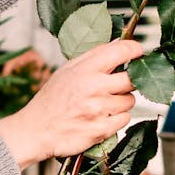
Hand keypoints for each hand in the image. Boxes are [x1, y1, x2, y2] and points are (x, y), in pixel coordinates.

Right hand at [0, 40, 142, 169]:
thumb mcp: (67, 70)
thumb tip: (118, 45)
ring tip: (102, 104)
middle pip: (133, 79)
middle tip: (119, 85)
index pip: (122, 51)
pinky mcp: (102, 130)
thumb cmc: (51, 100)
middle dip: (129, 81)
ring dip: (120, 102)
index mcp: (85, 69)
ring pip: (130, 101)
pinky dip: (117, 118)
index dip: (135, 50)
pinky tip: (101, 117)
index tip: (138, 53)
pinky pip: (124, 119)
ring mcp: (99, 110)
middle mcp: (94, 88)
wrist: (36, 130)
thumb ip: (94, 57)